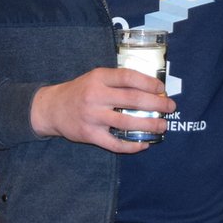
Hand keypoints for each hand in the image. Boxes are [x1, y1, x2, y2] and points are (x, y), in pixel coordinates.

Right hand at [30, 66, 173, 152]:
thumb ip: (117, 80)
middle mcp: (96, 96)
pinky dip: (132, 145)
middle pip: (132, 99)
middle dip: (156, 104)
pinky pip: (115, 143)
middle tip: (170, 107)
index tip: (162, 88)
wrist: (52, 108)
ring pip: (127, 122)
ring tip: (163, 125)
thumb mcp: (96, 77)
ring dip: (150, 125)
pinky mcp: (90, 135)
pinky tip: (144, 144)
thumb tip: (150, 87)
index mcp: (99, 78)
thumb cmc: (80, 91)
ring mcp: (93, 117)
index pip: (128, 77)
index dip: (149, 83)